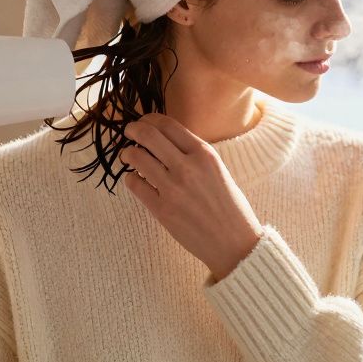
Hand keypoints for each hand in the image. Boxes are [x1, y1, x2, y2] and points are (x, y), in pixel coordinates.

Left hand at [118, 113, 263, 281]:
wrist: (234, 242)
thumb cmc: (229, 206)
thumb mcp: (217, 169)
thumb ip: (193, 154)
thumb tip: (163, 140)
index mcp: (204, 154)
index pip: (168, 124)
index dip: (149, 119)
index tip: (144, 122)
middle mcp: (187, 167)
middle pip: (148, 135)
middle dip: (133, 129)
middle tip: (129, 132)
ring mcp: (173, 188)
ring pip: (136, 157)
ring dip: (128, 154)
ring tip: (129, 157)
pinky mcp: (162, 209)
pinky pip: (134, 184)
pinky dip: (131, 178)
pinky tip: (136, 180)